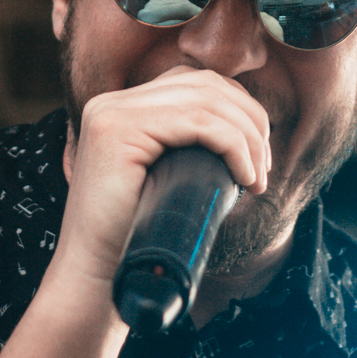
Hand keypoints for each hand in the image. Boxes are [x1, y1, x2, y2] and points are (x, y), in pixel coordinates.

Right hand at [53, 66, 270, 286]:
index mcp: (122, 107)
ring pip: (206, 102)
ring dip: (246, 138)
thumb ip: (185, 149)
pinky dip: (232, 145)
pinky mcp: (117, 130)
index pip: (195, 83)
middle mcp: (112, 102)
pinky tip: (244, 176)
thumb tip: (249, 136)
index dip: (238, 110)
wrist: (93, 274)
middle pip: (205, 85)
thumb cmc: (134, 235)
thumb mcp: (164, 178)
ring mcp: (111, 112)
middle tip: (263, 169)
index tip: (257, 157)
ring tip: (256, 178)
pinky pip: (197, 123)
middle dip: (249, 121)